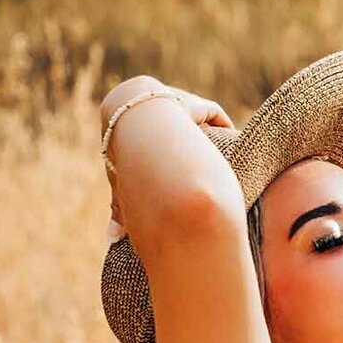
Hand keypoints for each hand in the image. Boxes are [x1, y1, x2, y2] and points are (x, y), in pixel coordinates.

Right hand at [101, 77, 235, 243]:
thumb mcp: (121, 187)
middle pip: (171, 129)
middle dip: (183, 142)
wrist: (137, 125)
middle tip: (200, 161)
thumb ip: (119, 210)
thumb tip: (111, 239)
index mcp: (126, 129)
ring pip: (190, 119)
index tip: (173, 173)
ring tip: (218, 153)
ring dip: (201, 134)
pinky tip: (231, 138)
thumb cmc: (125, 160)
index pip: (144, 143)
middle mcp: (149, 112)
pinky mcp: (190, 102)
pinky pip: (209, 112)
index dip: (159, 157)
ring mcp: (170, 103)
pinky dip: (219, 124)